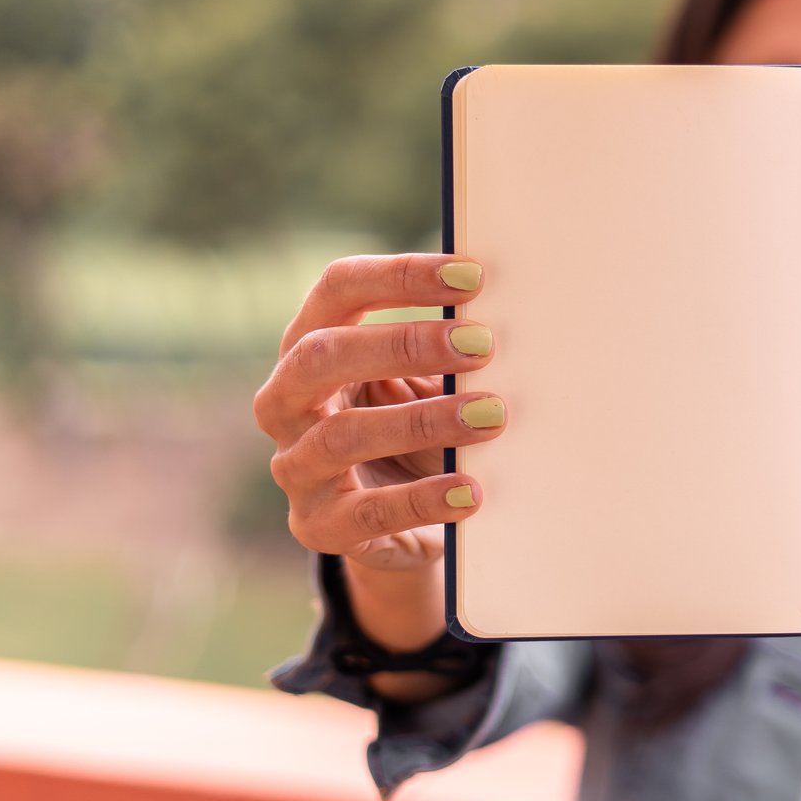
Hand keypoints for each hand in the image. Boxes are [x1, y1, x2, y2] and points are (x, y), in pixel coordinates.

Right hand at [252, 253, 506, 571]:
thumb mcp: (424, 382)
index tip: (472, 277)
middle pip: (322, 354)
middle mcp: (286, 400)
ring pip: (343, 434)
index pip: (338, 288)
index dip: (400, 275)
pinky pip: (366, 513)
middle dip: (405, 344)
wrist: (402, 523)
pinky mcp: (318, 525)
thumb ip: (448, 352)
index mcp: (309, 343)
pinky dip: (423, 498)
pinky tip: (471, 490)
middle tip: (482, 345)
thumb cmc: (416, 430)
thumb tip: (515, 313)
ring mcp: (295, 466)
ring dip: (424, 421)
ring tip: (491, 415)